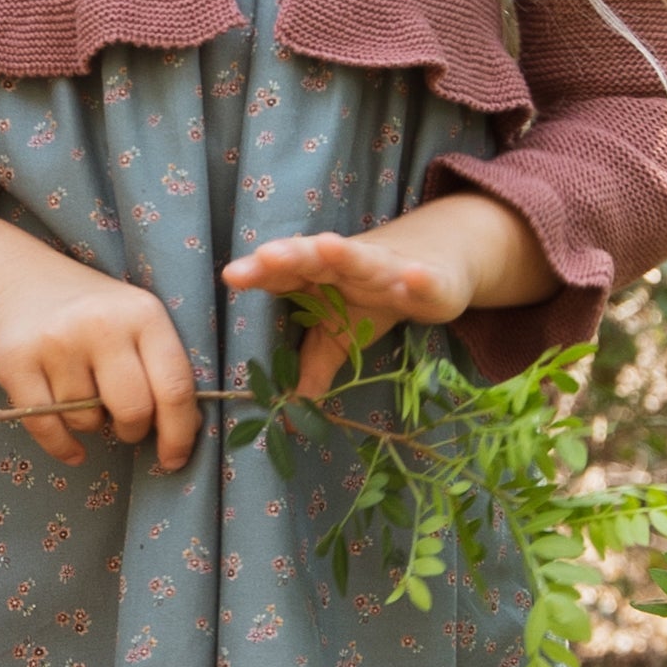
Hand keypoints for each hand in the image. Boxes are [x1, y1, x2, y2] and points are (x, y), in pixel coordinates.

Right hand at [0, 207, 202, 469]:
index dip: (179, 434)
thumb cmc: (94, 311)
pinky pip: (46, 428)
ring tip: (84, 395)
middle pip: (132, 410)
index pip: (174, 387)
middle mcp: (101, 325)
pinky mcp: (16, 362)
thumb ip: (163, 368)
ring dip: (90, 423)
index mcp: (144, 315)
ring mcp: (56, 343)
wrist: (23, 280)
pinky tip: (71, 446)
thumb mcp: (138, 321)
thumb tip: (181, 432)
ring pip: (86, 420)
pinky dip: (62, 445)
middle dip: (133, 431)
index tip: (174, 459)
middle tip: (126, 424)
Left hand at [223, 195, 551, 400]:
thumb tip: (286, 418)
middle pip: (313, 257)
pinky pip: (422, 281)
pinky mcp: (427, 280)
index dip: (260, 272)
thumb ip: (310, 371)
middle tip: (267, 256)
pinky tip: (413, 277)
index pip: (283, 273)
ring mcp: (386, 269)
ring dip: (345, 254)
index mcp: (315, 277)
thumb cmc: (370, 301)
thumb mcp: (337, 340)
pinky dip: (419, 279)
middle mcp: (345, 266)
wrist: (433, 266)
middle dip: (292, 255)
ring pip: (363, 260)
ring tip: (325, 248)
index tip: (233, 276)